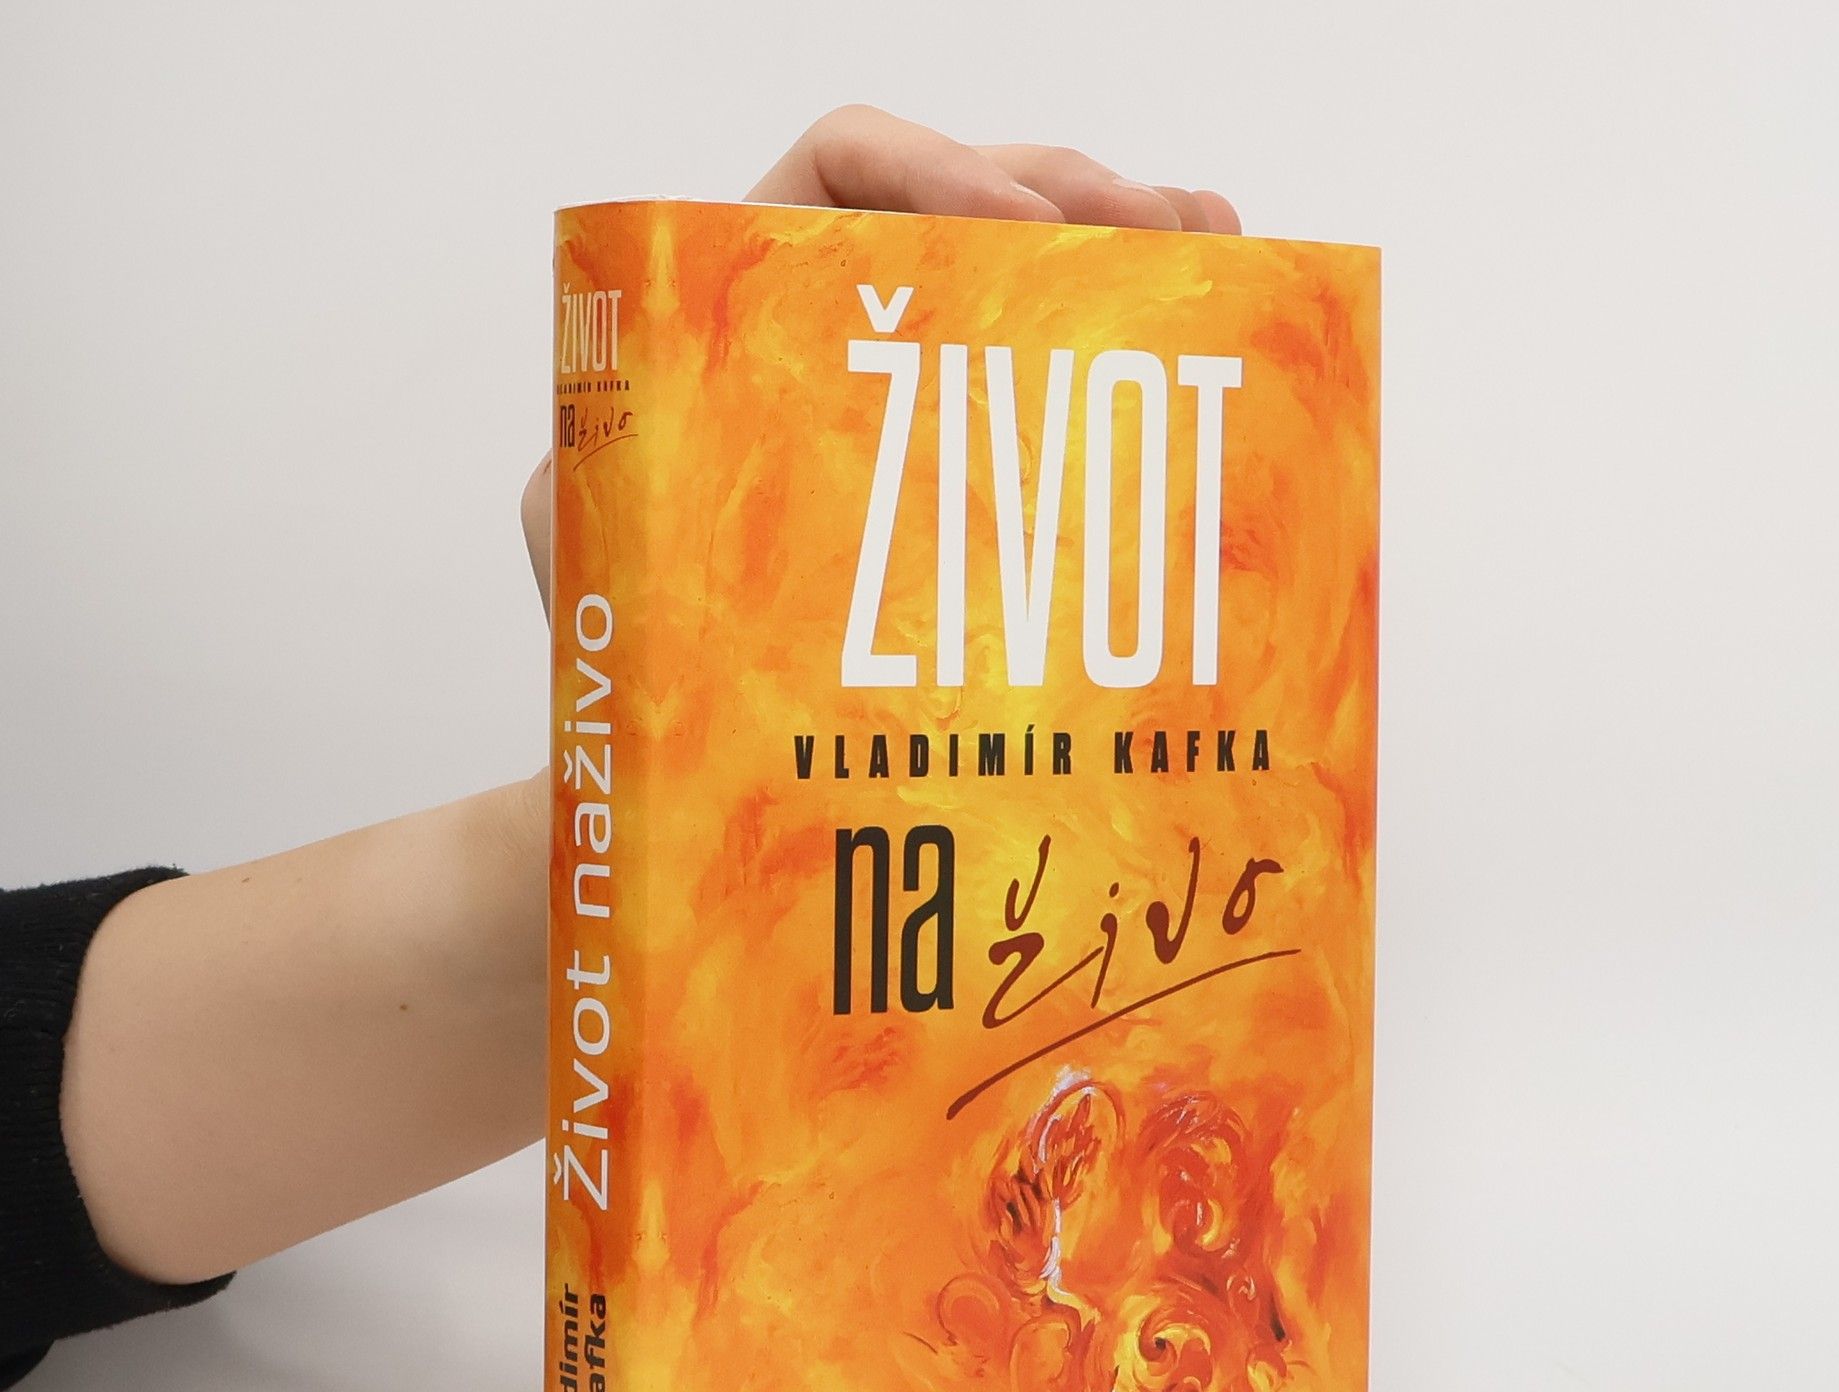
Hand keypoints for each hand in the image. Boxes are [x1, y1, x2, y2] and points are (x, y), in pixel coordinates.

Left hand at [520, 106, 1238, 609]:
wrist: (693, 731)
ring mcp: (926, 382)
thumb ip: (590, 468)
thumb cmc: (627, 636)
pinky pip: (1064, 357)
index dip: (932, 166)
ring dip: (1129, 243)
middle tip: (1161, 241)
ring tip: (1211, 258)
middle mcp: (845, 314)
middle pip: (969, 198)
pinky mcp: (984, 450)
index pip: (841, 166)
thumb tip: (617, 442)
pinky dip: (1138, 320)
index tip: (1016, 230)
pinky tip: (1207, 306)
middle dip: (1074, 199)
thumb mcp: (582, 537)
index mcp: (746, 295)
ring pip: (1035, 265)